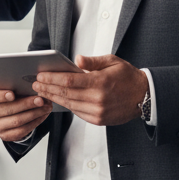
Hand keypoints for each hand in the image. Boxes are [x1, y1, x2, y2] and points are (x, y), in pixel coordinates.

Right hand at [0, 87, 51, 141]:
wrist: (9, 109)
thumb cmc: (10, 94)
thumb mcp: (9, 86)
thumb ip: (16, 85)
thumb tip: (32, 84)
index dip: (1, 96)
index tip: (12, 94)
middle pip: (8, 109)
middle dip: (27, 104)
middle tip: (41, 100)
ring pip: (17, 121)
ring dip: (35, 113)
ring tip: (46, 107)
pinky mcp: (4, 135)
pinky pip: (21, 131)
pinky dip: (34, 122)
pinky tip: (42, 115)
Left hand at [33, 54, 147, 126]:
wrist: (143, 96)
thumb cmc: (127, 76)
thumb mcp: (112, 61)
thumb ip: (93, 62)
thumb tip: (77, 60)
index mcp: (101, 82)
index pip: (69, 81)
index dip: (52, 78)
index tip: (41, 75)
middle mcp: (98, 99)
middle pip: (66, 94)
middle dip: (48, 88)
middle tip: (35, 84)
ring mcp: (98, 111)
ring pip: (69, 105)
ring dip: (53, 98)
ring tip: (42, 92)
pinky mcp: (98, 120)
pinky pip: (77, 112)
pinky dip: (66, 105)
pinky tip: (58, 100)